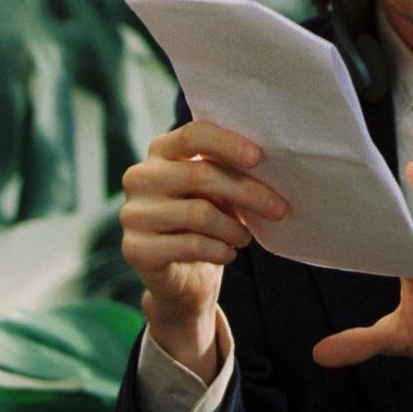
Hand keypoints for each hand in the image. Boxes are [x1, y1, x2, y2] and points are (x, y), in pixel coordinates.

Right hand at [119, 121, 288, 377]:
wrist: (182, 276)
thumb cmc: (207, 220)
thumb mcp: (220, 191)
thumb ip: (231, 172)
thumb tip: (270, 167)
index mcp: (161, 151)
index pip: (193, 135)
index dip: (227, 144)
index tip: (259, 158)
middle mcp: (140, 178)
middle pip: (200, 175)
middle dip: (247, 192)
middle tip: (280, 209)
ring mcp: (132, 214)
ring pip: (199, 213)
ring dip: (233, 228)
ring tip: (246, 237)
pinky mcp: (135, 249)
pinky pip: (190, 245)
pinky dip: (219, 250)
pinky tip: (229, 253)